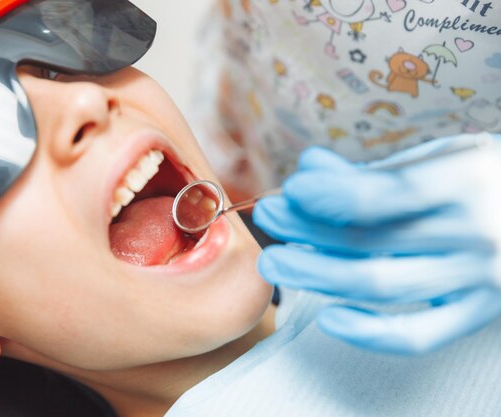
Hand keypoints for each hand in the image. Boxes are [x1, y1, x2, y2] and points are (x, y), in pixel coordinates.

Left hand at [253, 134, 500, 354]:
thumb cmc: (485, 178)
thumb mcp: (441, 158)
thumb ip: (376, 171)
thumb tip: (308, 169)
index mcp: (467, 181)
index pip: (385, 194)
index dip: (330, 194)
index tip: (292, 190)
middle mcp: (476, 233)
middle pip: (372, 240)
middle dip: (308, 230)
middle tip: (269, 219)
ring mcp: (481, 279)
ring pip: (382, 285)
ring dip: (318, 275)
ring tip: (277, 262)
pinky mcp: (480, 313)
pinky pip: (419, 335)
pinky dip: (371, 333)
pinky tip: (329, 317)